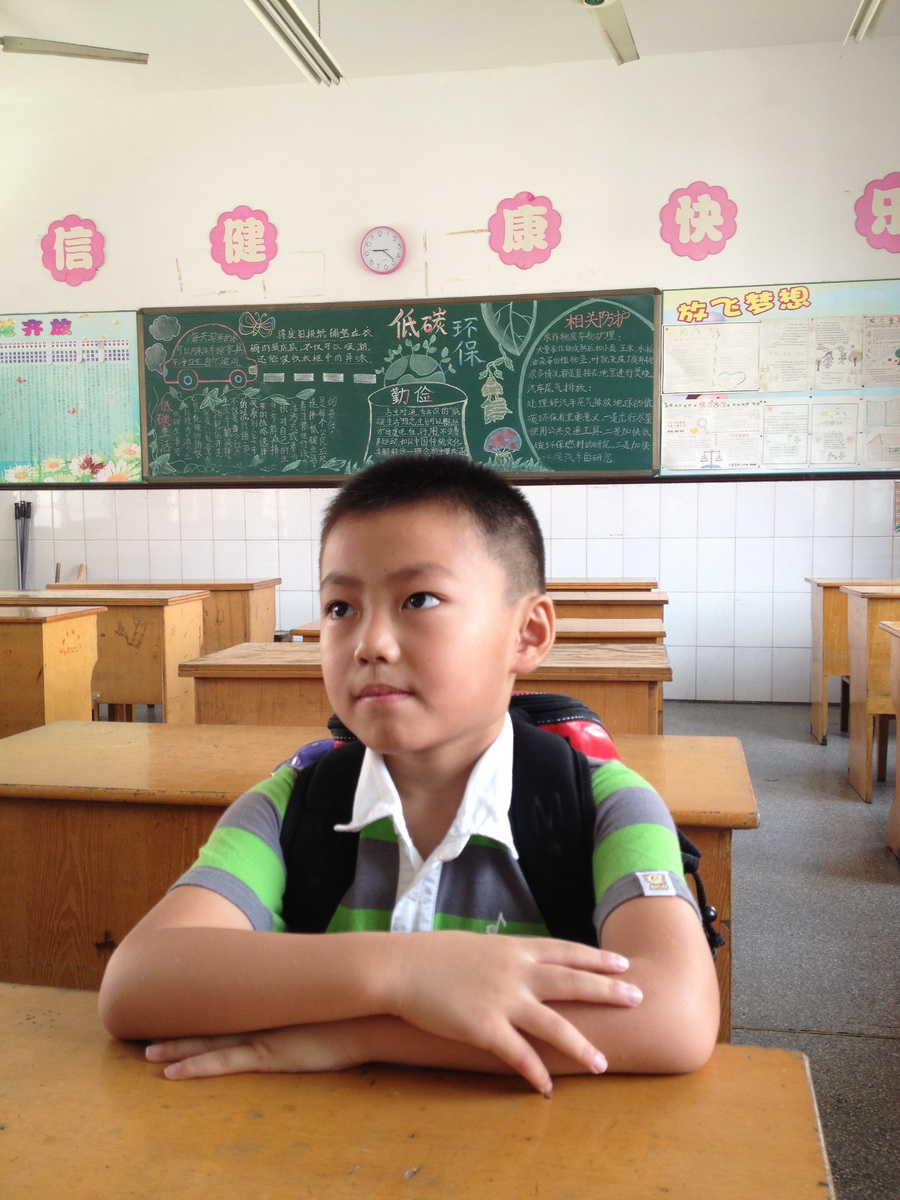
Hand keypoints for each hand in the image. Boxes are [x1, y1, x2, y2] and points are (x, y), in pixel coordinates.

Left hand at [146, 1021, 358, 1080]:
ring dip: (176, 1048)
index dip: (201, 1009)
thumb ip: (300, 1000)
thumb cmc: (350, 1012)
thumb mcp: (319, 1003)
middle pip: (210, 1021)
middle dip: (179, 1028)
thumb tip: (296, 995)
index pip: (227, 1006)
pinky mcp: (268, 1055)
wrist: (367, 1015)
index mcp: (270, 1005)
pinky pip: (224, 1062)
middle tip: (147, 1030)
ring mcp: (261, 1035)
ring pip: (208, 1042)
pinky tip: (172, 1073)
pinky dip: (196, 1067)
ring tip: (148, 1052)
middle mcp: (259, 1016)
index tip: (178, 1007)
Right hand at [384, 932, 641, 1093]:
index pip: (566, 952)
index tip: (623, 964)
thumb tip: (525, 963)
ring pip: (553, 1024)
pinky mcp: (484, 1027)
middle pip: (572, 982)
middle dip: (608, 990)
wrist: (401, 966)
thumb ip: (507, 957)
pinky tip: (547, 1087)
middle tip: (638, 998)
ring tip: (604, 1063)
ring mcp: (502, 1000)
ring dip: (581, 1046)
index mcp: (515, 949)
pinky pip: (517, 1055)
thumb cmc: (435, 956)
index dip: (596, 959)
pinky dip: (535, 1072)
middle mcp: (516, 972)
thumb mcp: (479, 946)